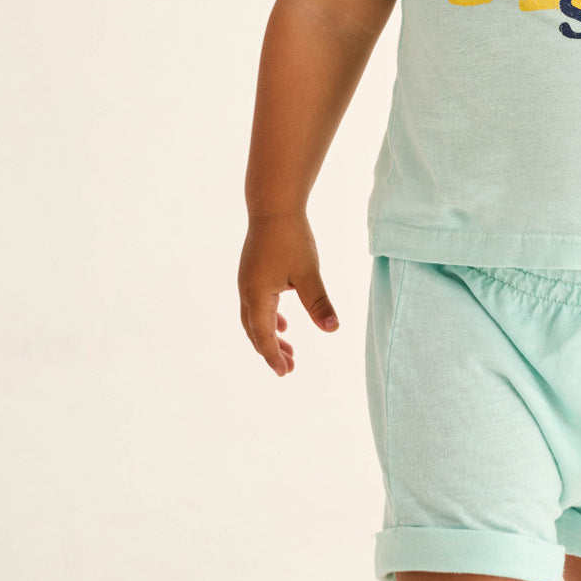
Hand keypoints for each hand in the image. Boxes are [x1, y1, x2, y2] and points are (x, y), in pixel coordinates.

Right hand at [238, 213, 339, 375]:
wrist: (273, 206)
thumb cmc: (290, 237)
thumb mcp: (308, 273)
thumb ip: (319, 302)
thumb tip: (332, 329)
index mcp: (257, 296)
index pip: (263, 336)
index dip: (273, 356)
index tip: (285, 373)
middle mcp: (247, 292)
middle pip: (255, 332)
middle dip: (271, 351)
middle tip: (290, 368)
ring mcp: (248, 281)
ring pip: (255, 319)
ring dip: (270, 336)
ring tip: (289, 349)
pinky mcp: (253, 272)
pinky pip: (258, 305)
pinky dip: (269, 319)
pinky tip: (284, 323)